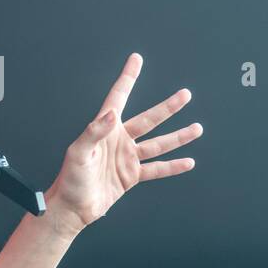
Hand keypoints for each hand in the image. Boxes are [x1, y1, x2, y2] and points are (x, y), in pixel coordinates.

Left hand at [44, 53, 201, 237]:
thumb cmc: (70, 180)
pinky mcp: (131, 176)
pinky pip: (156, 169)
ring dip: (178, 137)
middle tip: (185, 94)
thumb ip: (94, 132)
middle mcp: (118, 140)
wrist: (72, 208)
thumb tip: (111, 113)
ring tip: (197, 128)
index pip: (118, 97)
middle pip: (148, 119)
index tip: (136, 59)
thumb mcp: (78, 154)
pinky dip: (173, 166)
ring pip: (158, 144)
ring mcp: (127, 158)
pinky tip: (188, 161)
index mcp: (104, 129)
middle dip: (168, 107)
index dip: (128, 78)